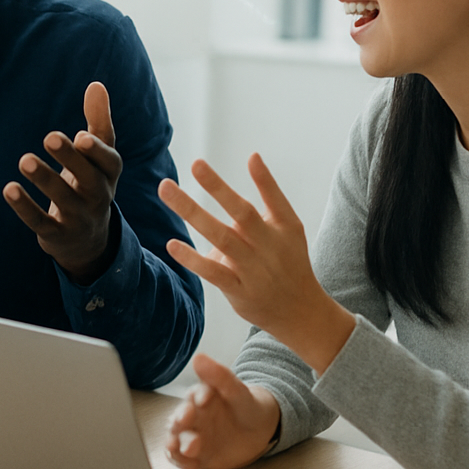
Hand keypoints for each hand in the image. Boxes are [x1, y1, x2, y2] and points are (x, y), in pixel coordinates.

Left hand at [4, 81, 122, 282]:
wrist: (87, 240)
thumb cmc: (91, 183)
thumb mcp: (99, 157)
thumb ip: (98, 121)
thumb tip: (96, 85)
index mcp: (108, 175)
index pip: (110, 162)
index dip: (97, 151)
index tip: (81, 136)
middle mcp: (98, 198)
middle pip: (88, 179)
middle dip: (70, 159)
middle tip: (49, 136)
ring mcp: (79, 219)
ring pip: (62, 199)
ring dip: (44, 179)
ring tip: (24, 160)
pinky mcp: (57, 235)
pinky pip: (41, 222)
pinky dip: (25, 207)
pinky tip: (9, 189)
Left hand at [157, 154, 353, 372]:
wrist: (301, 312)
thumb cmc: (289, 262)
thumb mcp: (289, 227)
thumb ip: (270, 193)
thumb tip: (253, 156)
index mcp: (283, 226)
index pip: (272, 198)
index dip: (263, 177)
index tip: (249, 155)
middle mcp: (269, 245)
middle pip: (242, 212)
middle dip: (217, 186)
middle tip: (195, 163)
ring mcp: (253, 268)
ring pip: (222, 237)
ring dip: (193, 212)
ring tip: (167, 189)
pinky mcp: (239, 290)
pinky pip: (214, 272)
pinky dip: (193, 259)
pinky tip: (172, 245)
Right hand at [165, 354, 280, 468]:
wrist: (258, 432)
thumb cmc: (247, 406)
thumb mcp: (238, 392)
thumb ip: (220, 376)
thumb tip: (198, 357)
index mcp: (201, 396)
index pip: (193, 395)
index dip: (196, 397)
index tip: (203, 400)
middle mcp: (193, 416)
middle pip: (180, 418)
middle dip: (180, 421)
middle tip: (184, 421)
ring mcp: (193, 435)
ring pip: (177, 439)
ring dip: (178, 444)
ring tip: (186, 448)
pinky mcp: (196, 454)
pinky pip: (183, 458)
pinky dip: (182, 461)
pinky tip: (190, 463)